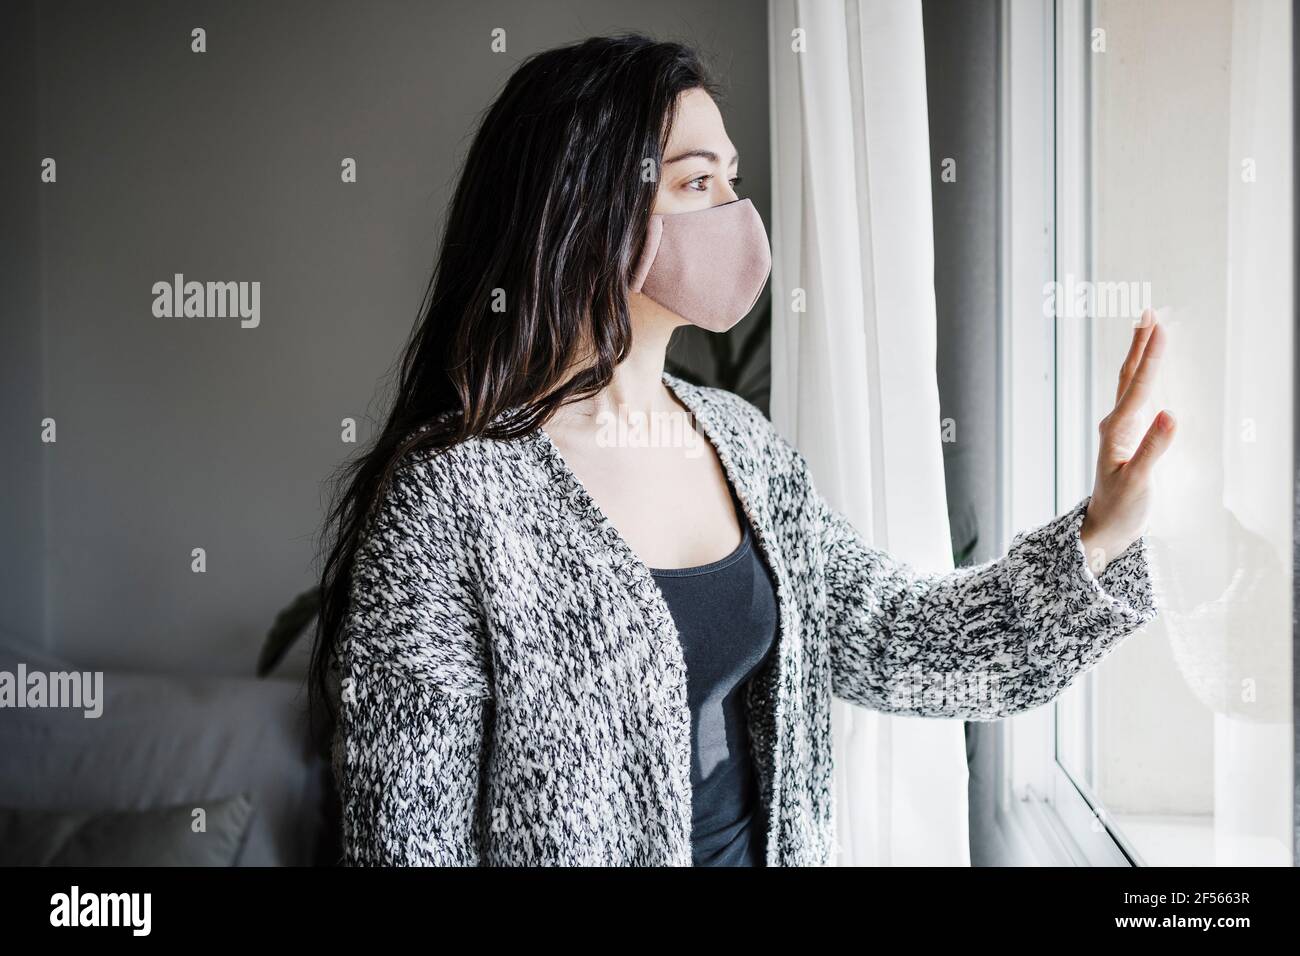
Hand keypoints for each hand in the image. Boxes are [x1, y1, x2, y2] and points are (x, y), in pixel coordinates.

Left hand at [1079, 309, 1175, 574]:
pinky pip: (1136, 397)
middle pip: (1130, 376)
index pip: (1138, 386)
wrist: (1105, 527)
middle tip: (1149, 312)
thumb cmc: (1121, 508)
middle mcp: (1116, 424)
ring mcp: (1120, 429)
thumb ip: (1154, 449)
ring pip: (1131, 384)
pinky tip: (1147, 371)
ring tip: (1148, 329)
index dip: (1151, 357)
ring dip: (1140, 355)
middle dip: (1141, 344)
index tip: (1160, 328)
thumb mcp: (1139, 482)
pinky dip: (1143, 377)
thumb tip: (1170, 415)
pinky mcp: (1126, 437)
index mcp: (1118, 431)